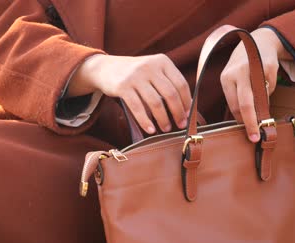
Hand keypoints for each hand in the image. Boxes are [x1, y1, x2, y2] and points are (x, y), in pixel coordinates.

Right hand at [68, 54, 190, 133]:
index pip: (181, 84)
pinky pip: (138, 108)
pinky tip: (150, 129)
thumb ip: (167, 83)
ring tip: (166, 128)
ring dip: (163, 119)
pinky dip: (145, 121)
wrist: (106, 68)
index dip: (186, 102)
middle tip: (180, 125)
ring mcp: (135, 76)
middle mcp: (150, 66)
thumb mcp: (153, 70)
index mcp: (162, 61)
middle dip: (177, 113)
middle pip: (170, 94)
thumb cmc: (135, 74)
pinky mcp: (122, 86)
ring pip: (155, 103)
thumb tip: (187, 108)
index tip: (188, 115)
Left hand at [220, 27, 291, 141]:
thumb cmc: (244, 66)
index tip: (247, 132)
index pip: (233, 105)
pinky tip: (265, 79)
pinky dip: (270, 89)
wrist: (260, 41)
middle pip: (245, 104)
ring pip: (261, 98)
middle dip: (250, 123)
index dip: (241, 120)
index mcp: (226, 78)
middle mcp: (237, 72)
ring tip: (261, 96)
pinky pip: (271, 88)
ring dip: (263, 104)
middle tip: (254, 137)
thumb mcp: (234, 78)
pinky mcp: (269, 66)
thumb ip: (237, 97)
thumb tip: (244, 122)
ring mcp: (253, 68)